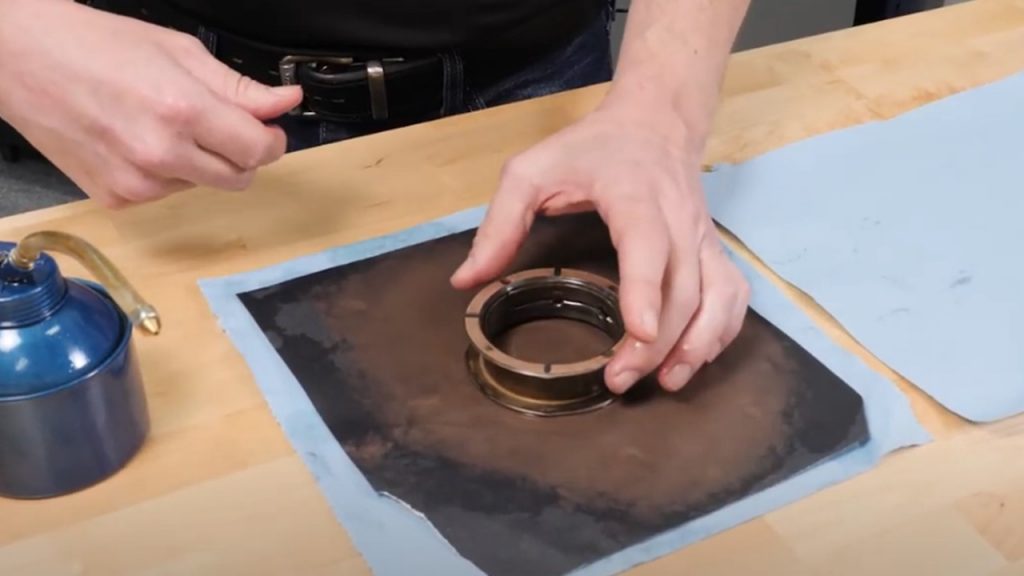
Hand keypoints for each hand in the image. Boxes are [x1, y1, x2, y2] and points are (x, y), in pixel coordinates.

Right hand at [0, 0, 301, 207]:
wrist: (20, 59)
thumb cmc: (94, 46)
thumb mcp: (179, 51)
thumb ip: (239, 88)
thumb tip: (285, 103)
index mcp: (182, 111)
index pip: (258, 150)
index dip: (270, 140)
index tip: (266, 129)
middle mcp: (161, 154)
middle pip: (239, 178)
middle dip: (240, 154)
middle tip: (218, 125)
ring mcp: (137, 183)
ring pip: (202, 185)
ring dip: (199, 162)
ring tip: (161, 123)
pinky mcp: (116, 199)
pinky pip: (166, 194)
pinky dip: (165, 173)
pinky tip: (136, 141)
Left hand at [450, 106, 748, 392]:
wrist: (655, 122)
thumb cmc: (590, 148)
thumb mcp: (531, 171)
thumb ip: (499, 224)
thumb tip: (466, 282)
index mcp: (634, 195)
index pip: (647, 245)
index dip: (645, 289)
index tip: (639, 331)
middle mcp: (679, 219)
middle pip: (683, 286)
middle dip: (658, 341)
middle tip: (620, 380)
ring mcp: (704, 237)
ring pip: (718, 297)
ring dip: (699, 344)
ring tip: (668, 382)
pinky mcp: (714, 250)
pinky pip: (731, 297)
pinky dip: (720, 333)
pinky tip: (692, 359)